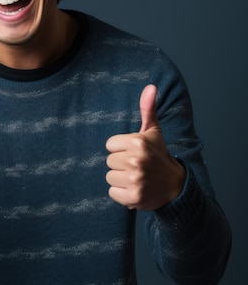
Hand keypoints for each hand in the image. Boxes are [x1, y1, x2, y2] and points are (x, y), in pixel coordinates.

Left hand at [105, 84, 184, 209]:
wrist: (175, 186)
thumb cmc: (159, 155)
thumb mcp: (153, 131)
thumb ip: (148, 108)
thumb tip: (150, 86)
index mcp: (137, 142)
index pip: (109, 145)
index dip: (120, 149)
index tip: (134, 152)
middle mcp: (136, 160)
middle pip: (109, 161)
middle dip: (120, 164)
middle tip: (137, 166)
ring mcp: (135, 180)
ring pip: (109, 177)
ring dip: (120, 179)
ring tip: (136, 177)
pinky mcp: (133, 197)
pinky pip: (112, 193)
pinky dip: (121, 193)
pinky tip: (134, 189)